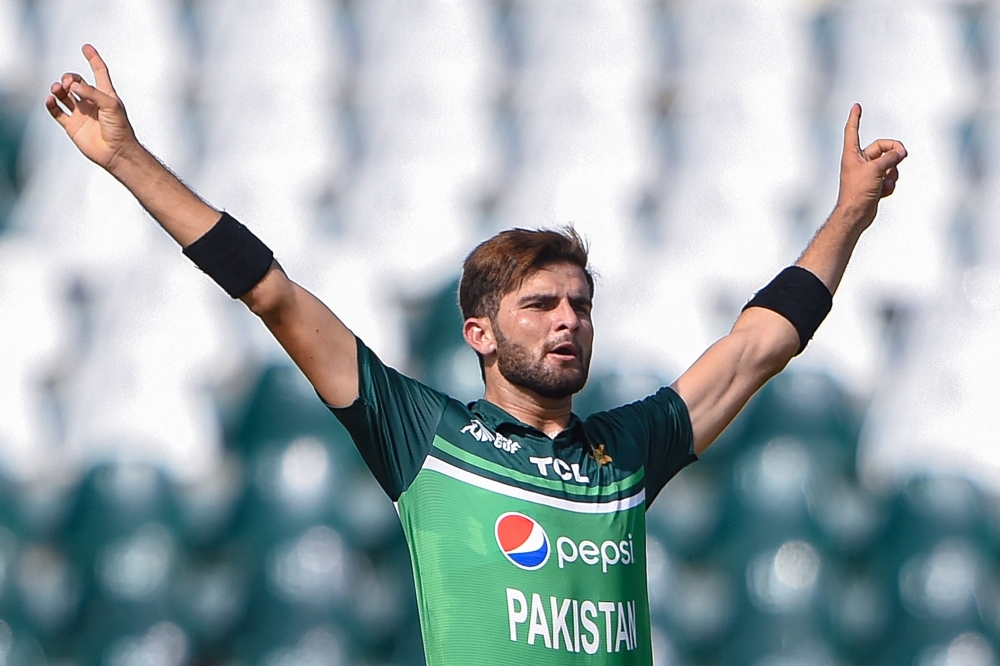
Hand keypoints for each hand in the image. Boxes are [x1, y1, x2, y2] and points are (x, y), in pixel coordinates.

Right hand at [45, 44, 137, 171]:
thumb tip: (74, 86)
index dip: (93, 59)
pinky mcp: (72, 125)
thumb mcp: (111, 105)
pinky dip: (51, 104)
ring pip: (64, 95)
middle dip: (69, 78)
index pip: (99, 72)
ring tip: (57, 90)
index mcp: (105, 95)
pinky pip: (57, 111)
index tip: (86, 47)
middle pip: (76, 82)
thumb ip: (92, 93)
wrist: (117, 152)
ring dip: (58, 89)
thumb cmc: (120, 129)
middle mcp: (92, 102)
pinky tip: (51, 100)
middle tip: (69, 84)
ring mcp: (81, 113)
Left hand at [835, 103, 906, 229]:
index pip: (853, 131)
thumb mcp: (876, 170)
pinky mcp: (874, 184)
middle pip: (883, 148)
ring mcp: (868, 173)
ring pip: (890, 164)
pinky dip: (889, 185)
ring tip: (884, 183)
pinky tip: (881, 193)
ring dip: (892, 173)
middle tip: (902, 157)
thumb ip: (891, 157)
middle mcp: (859, 161)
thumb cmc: (858, 191)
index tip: (856, 106)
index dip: (855, 118)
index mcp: (852, 154)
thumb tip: (902, 152)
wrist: (856, 214)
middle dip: (894, 154)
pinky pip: (890, 178)